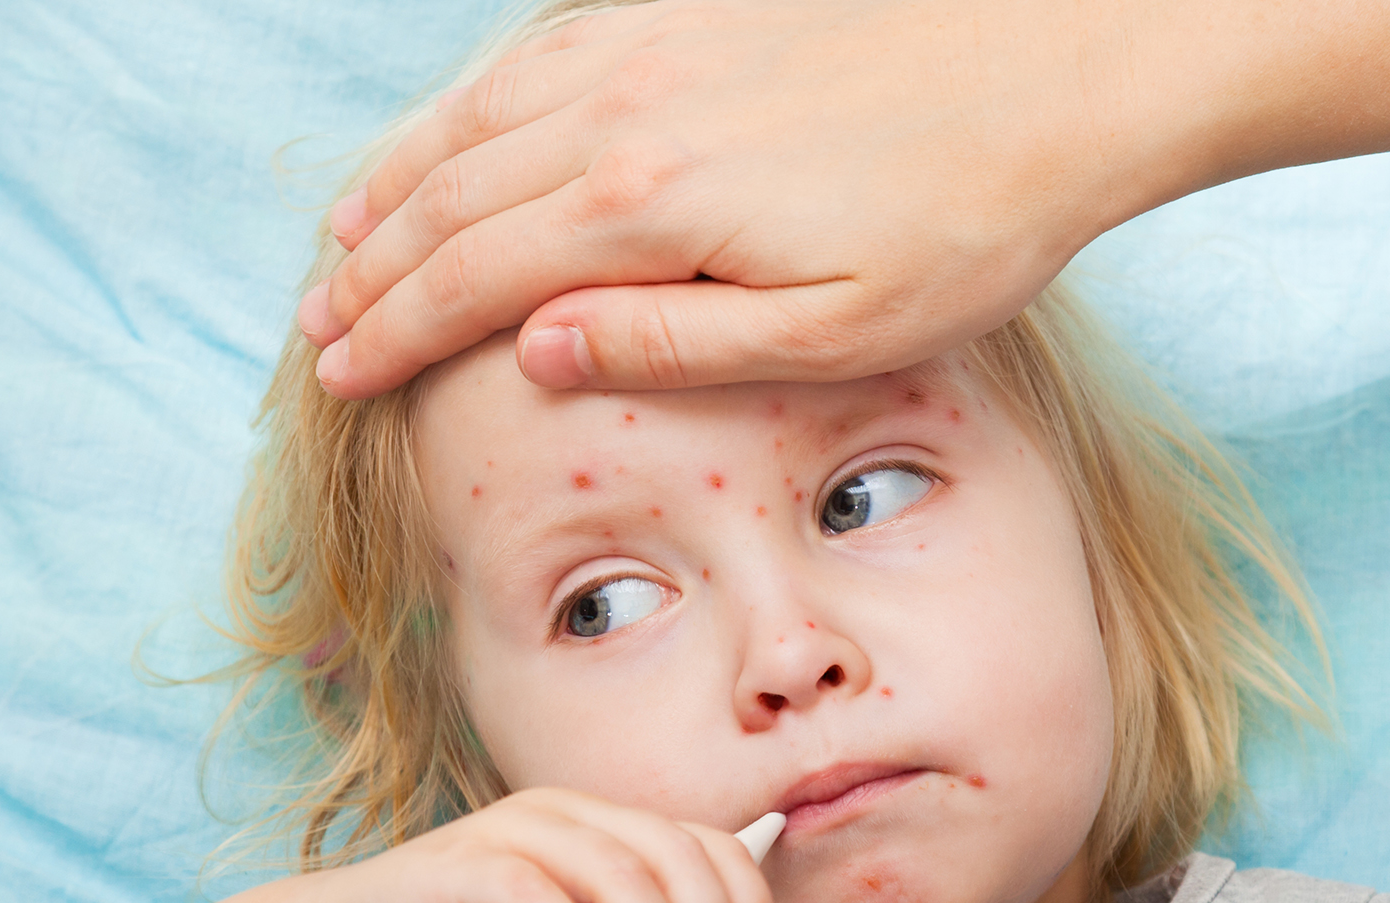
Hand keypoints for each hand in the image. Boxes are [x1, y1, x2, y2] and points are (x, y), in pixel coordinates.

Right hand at [297, 0, 1389, 399]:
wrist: (1072, 63)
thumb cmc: (974, 217)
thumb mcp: (839, 330)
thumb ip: (676, 344)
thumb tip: (539, 354)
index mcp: (654, 206)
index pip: (474, 278)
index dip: (394, 334)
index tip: (337, 377)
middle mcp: (625, 110)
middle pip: (453, 198)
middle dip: (372, 272)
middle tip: (318, 332)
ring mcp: (651, 44)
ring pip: (476, 120)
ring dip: (398, 185)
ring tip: (345, 243)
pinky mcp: (687, 7)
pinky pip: (534, 57)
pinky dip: (468, 108)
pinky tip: (453, 136)